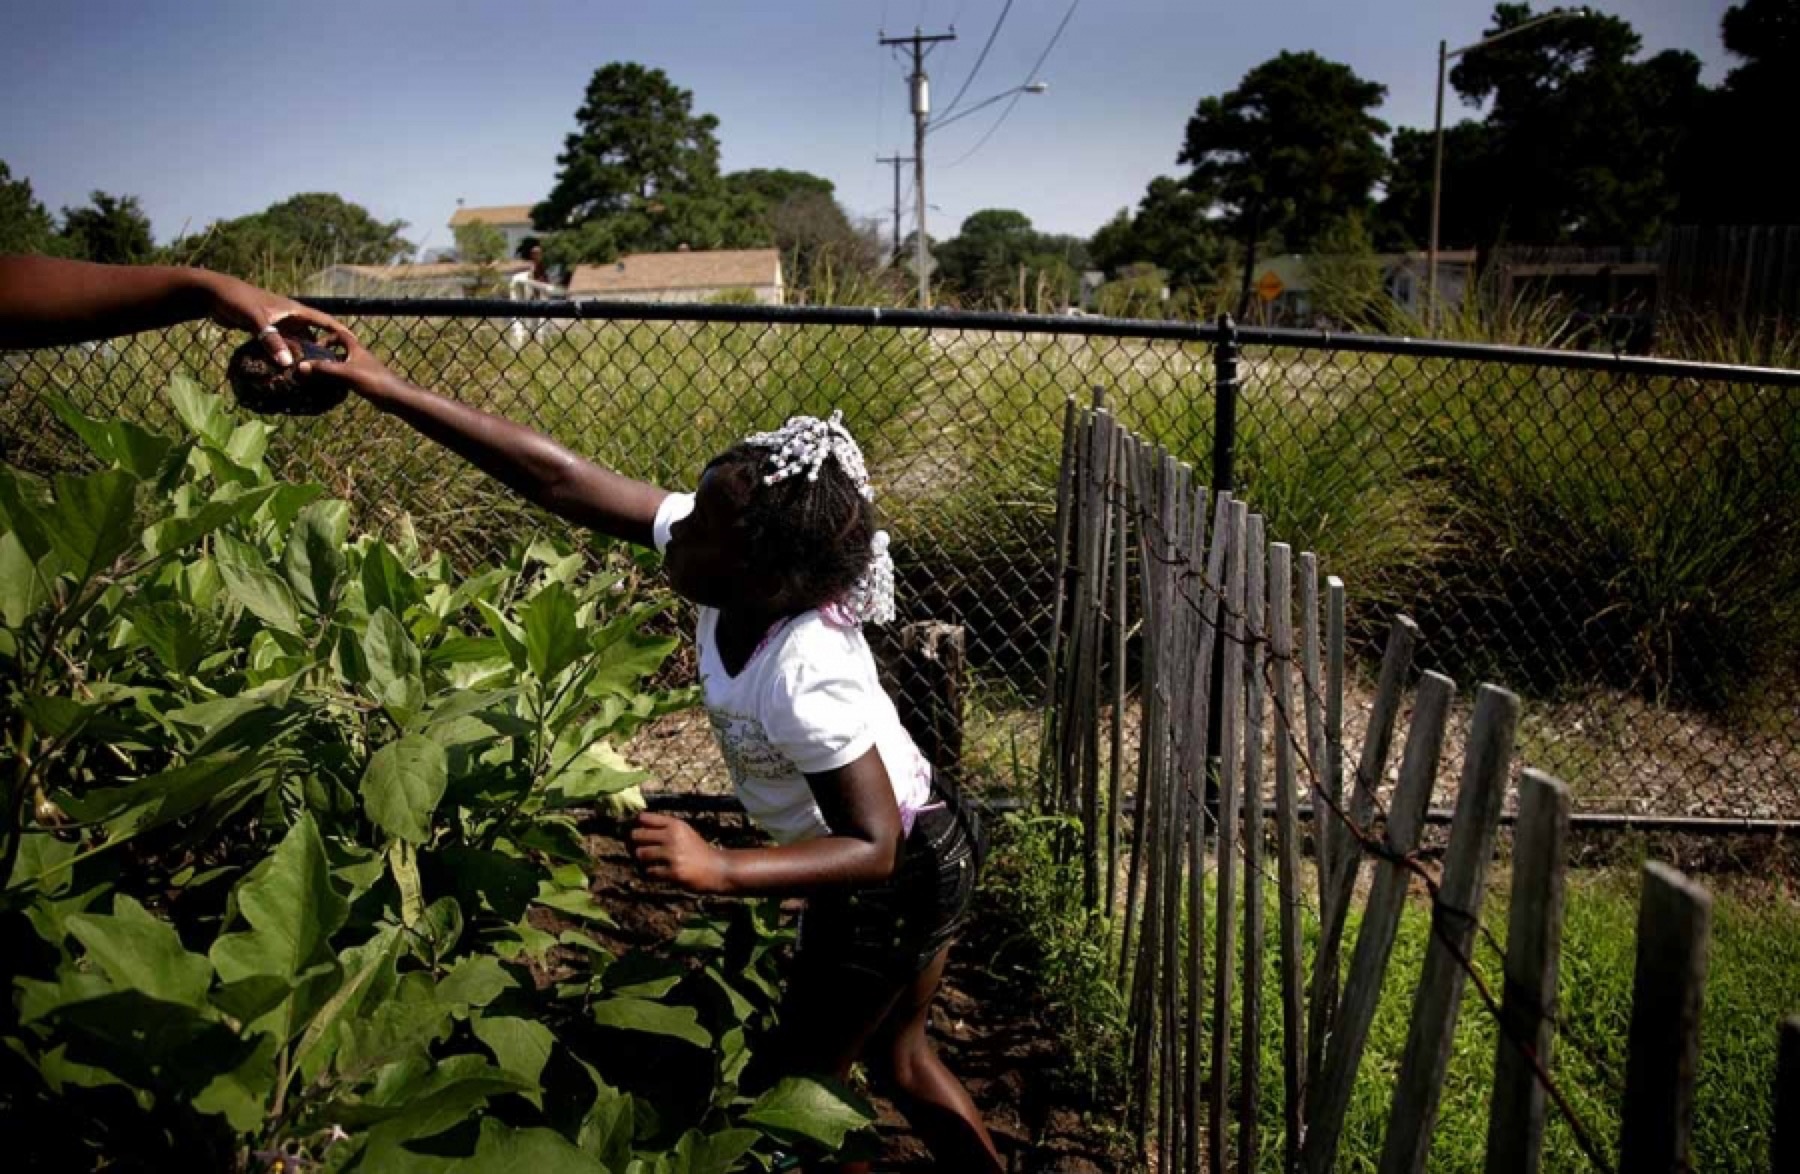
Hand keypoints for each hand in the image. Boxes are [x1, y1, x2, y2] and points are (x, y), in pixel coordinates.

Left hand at [195, 271, 353, 367]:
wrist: (214, 294)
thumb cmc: (237, 300)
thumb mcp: (256, 321)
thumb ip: (271, 341)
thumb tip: (286, 364)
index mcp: (293, 310)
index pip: (324, 321)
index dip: (340, 332)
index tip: (355, 344)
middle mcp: (289, 317)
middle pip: (313, 335)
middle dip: (324, 349)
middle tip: (336, 367)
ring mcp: (277, 324)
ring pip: (296, 342)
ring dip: (303, 355)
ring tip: (315, 373)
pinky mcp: (264, 331)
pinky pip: (280, 346)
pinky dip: (285, 356)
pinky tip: (287, 370)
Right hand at [294, 331, 396, 399]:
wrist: (394, 397)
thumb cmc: (373, 380)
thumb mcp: (346, 373)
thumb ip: (324, 369)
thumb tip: (300, 366)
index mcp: (356, 348)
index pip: (340, 334)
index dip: (327, 336)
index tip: (315, 346)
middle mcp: (358, 356)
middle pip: (339, 350)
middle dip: (325, 354)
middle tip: (311, 363)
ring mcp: (361, 369)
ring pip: (341, 364)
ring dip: (330, 368)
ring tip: (315, 376)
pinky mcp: (363, 381)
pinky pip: (345, 376)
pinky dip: (336, 379)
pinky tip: (327, 387)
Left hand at [630, 813, 730, 893]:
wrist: (717, 867)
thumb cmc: (696, 850)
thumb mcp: (683, 831)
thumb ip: (663, 827)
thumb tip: (633, 829)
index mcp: (674, 824)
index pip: (643, 818)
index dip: (636, 826)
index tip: (638, 835)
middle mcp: (673, 836)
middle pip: (636, 835)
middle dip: (634, 844)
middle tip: (640, 850)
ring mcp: (673, 854)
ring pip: (640, 854)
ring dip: (642, 861)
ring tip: (651, 862)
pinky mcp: (674, 872)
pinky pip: (649, 872)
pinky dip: (651, 874)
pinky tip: (660, 872)